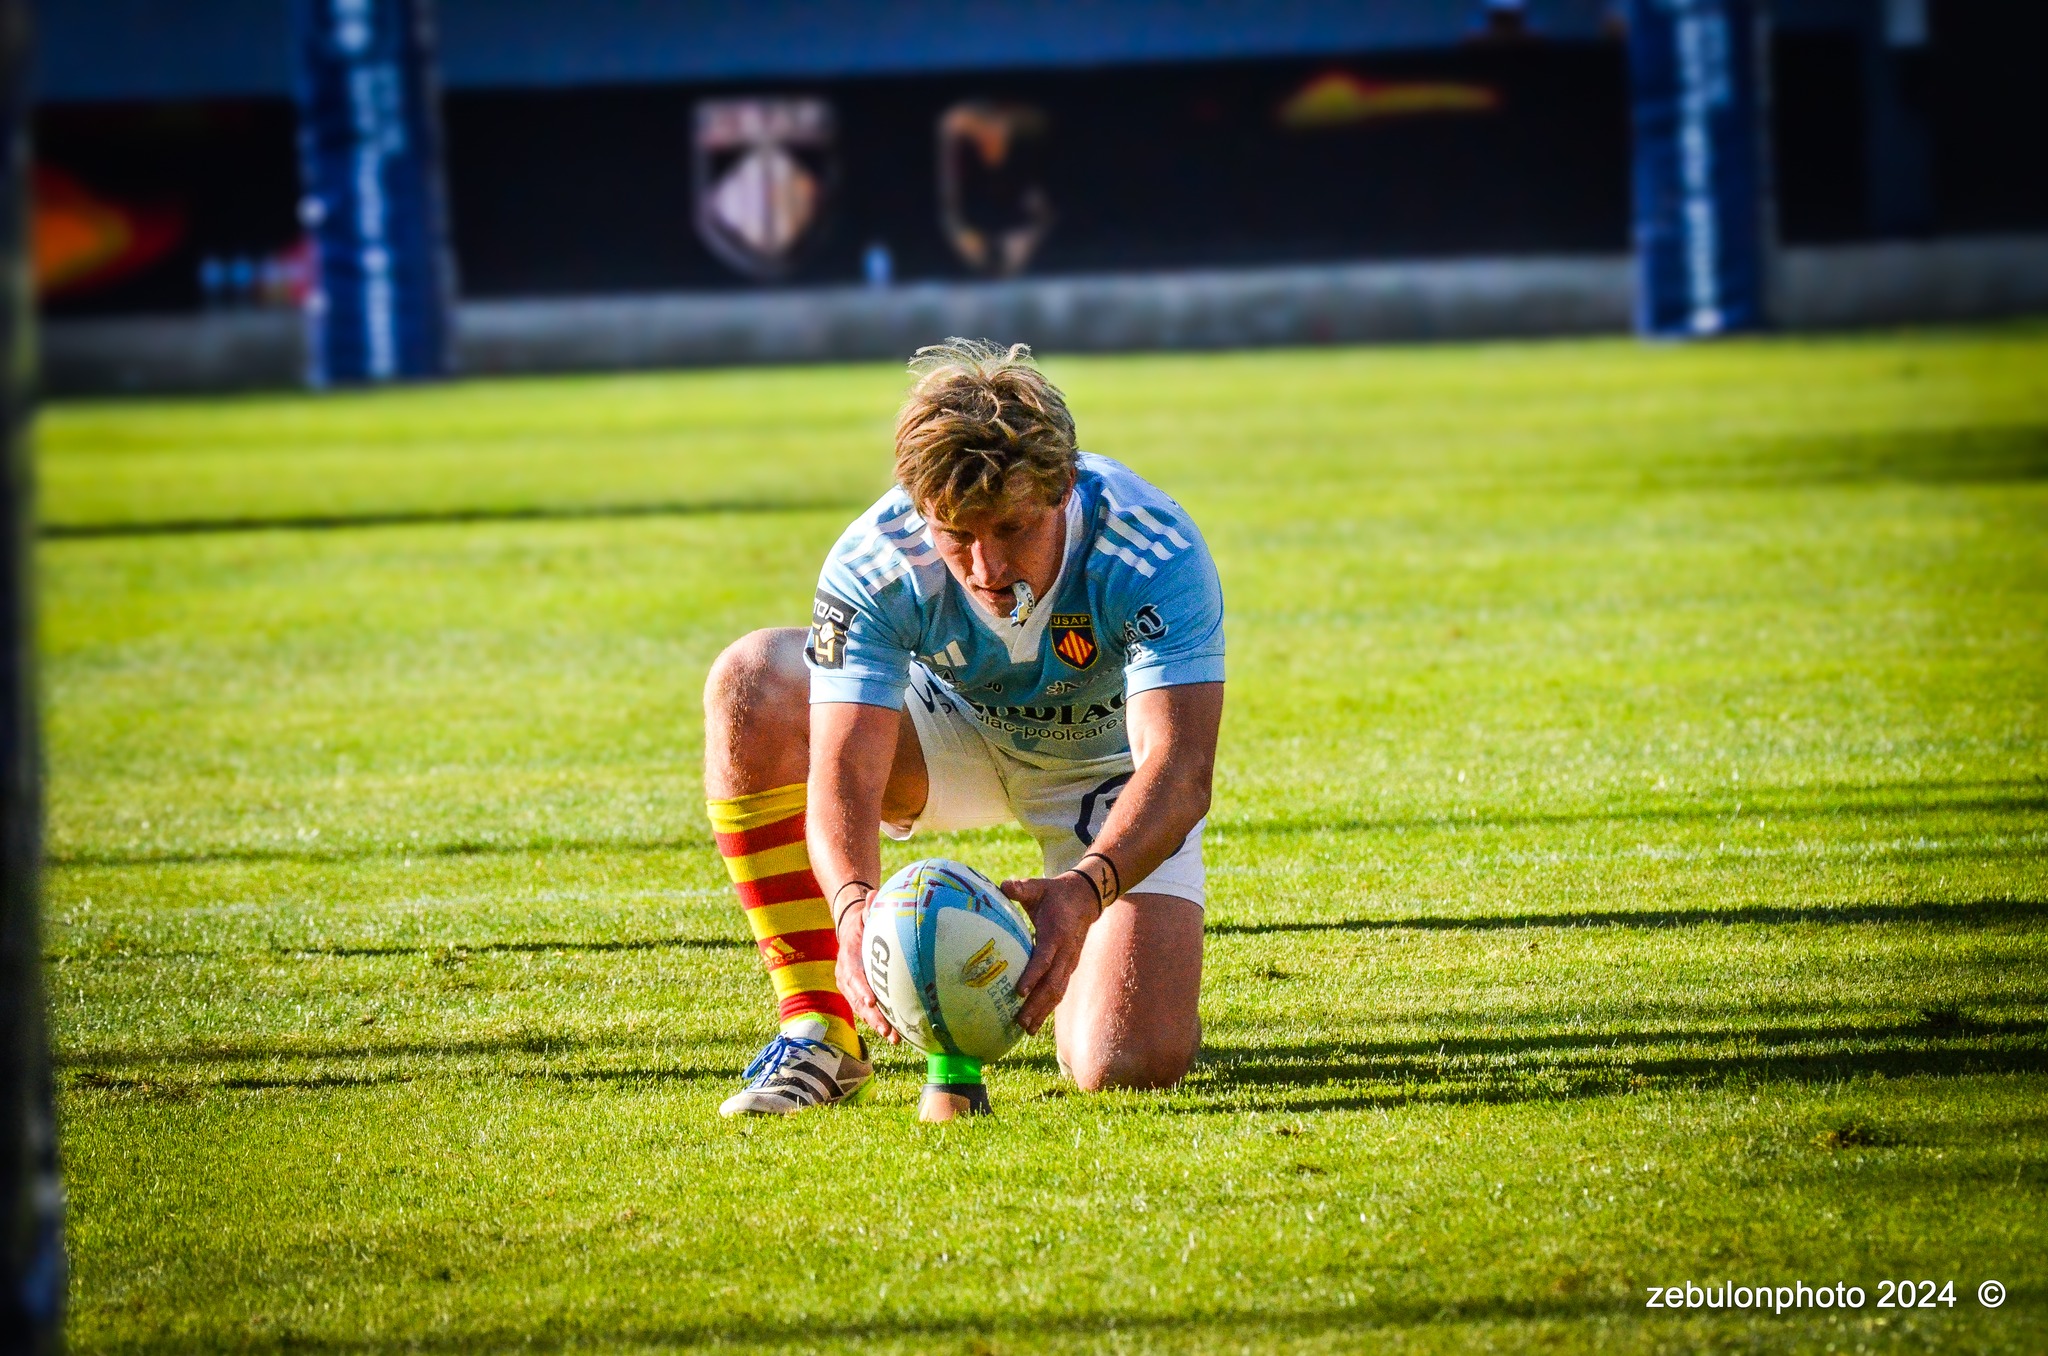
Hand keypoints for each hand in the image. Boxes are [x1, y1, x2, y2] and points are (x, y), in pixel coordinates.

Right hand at [834, 898, 898, 1044]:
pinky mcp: (859, 995)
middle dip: (872, 1016)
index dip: (861, 989)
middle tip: (886, 1029)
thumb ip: (870, 908)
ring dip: (878, 1025)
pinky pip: (869, 1011)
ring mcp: (851, 989)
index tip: (872, 1000)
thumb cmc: (862, 922)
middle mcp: (846, 977)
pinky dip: (882, 1022)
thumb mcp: (864, 913)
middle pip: (857, 1000)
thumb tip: (875, 894)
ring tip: (895, 1039)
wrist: (850, 931)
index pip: (853, 976)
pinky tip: (898, 1035)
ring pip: (863, 1010)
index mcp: (847, 958)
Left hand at [1002, 872, 1103, 1034]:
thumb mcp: (1039, 886)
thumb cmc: (1055, 893)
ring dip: (1042, 1011)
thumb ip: (1021, 888)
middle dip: (1036, 1004)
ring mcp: (1069, 963)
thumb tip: (1003, 885)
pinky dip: (1047, 1008)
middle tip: (1019, 1021)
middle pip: (1051, 984)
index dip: (1032, 976)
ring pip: (1056, 992)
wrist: (1085, 899)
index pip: (1044, 959)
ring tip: (1025, 1029)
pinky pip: (1058, 991)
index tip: (1018, 991)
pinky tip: (1034, 1022)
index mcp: (1056, 934)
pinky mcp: (1068, 969)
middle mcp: (1066, 953)